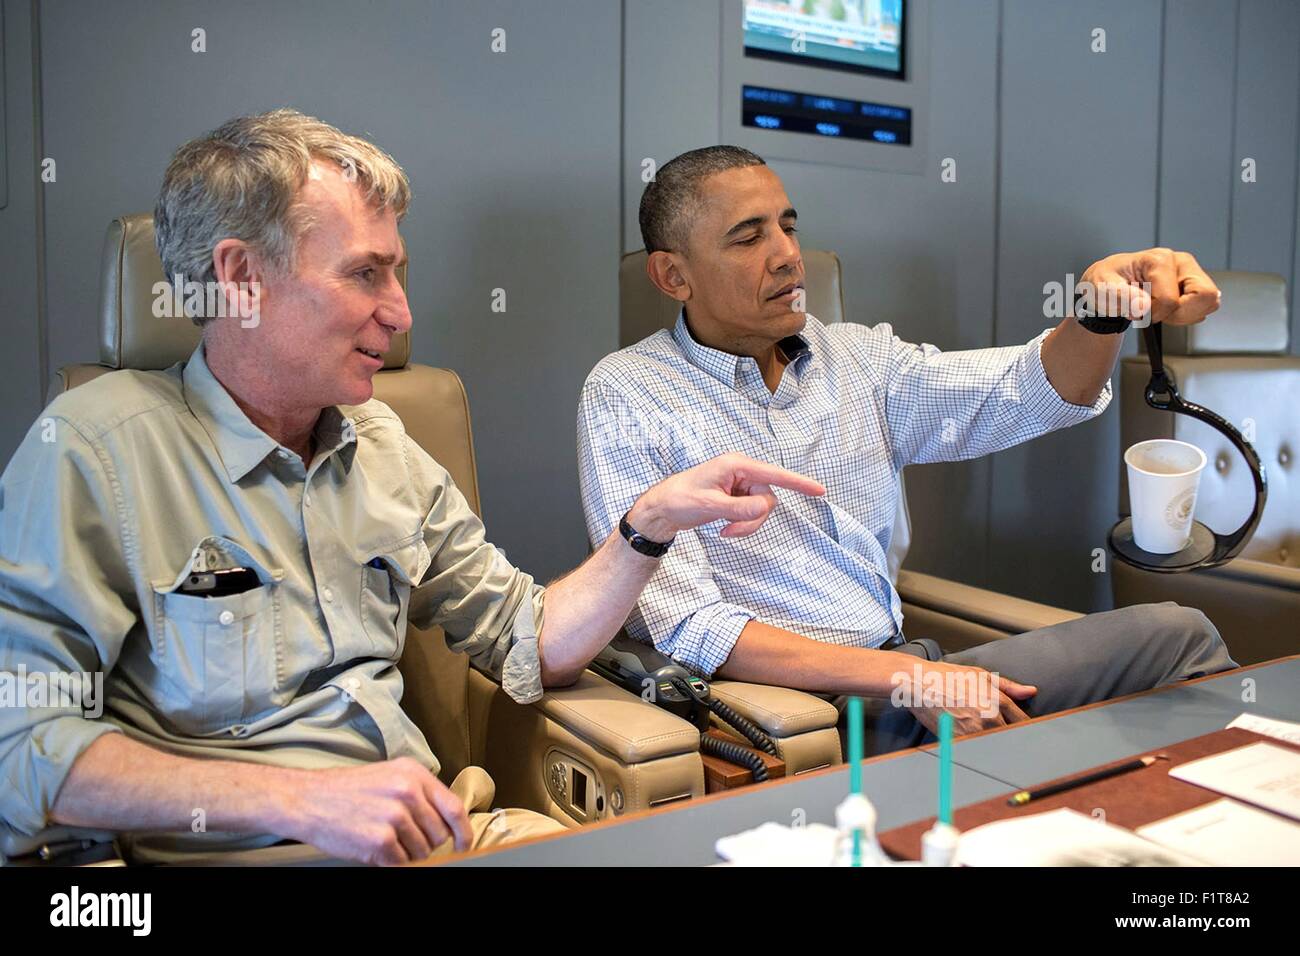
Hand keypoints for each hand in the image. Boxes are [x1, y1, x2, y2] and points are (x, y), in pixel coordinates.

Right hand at [285, 757, 471, 864]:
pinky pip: (401, 863)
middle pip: (439, 834)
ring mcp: (395, 816)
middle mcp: (408, 792)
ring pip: (422, 852)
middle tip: (402, 837)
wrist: (308, 799)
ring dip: (406, 853)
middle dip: (426, 843)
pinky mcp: (380, 840)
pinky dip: (391, 862)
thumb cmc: (349, 790)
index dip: (463, 832)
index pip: (454, 808)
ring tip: (383, 838)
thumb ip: (420, 794)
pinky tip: (374, 847)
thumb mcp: (390, 776)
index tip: (464, 845)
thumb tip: (448, 824)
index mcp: (414, 774)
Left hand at [627, 452, 825, 540]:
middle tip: (730, 532)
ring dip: (746, 525)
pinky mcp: (736, 497)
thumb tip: (766, 508)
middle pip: (767, 499)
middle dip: (753, 520)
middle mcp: (741, 472)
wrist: (662, 509)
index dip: (798, 483)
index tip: (820, 490)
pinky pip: (751, 513)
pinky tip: (724, 528)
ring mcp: (739, 485)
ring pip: (760, 509)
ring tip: (725, 532)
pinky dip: (742, 525)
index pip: (773, 474)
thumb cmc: (679, 500)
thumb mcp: (709, 506)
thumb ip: (739, 508)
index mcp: (736, 465)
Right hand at [897, 660, 1037, 736]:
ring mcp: (974, 732)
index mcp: (997, 701)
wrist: (919, 683)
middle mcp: (989, 718)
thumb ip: (1008, 686)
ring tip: (980, 731)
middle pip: (1010, 736)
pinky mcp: (959, 741)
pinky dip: (976, 745)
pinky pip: (975, 748)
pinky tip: (969, 737)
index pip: (1022, 721)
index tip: (1022, 729)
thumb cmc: (946, 676)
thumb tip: (1030, 691)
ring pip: (994, 744)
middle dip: (1009, 735)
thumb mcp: (980, 675)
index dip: (1025, 726)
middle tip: (1002, 732)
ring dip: (992, 741)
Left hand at [1078, 247, 1219, 324]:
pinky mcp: (1194, 283)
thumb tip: (1144, 306)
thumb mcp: (1102, 289)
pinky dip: (1189, 314)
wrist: (1106, 285)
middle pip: (1205, 295)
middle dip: (1180, 314)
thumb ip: (1121, 297)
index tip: (1137, 312)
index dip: (1153, 314)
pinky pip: (1206, 305)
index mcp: (1158, 259)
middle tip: (1155, 313)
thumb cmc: (1104, 283)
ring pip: (1210, 301)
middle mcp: (1180, 261)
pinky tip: (1168, 309)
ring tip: (1160, 310)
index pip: (1170, 300)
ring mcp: (1190, 272)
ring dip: (1185, 315)